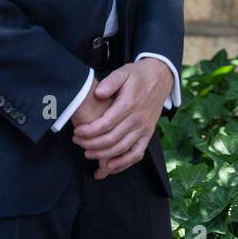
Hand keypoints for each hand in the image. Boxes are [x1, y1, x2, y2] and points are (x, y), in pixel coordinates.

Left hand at [71, 59, 173, 178]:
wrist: (160, 77)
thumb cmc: (138, 76)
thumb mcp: (124, 71)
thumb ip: (110, 81)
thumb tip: (98, 93)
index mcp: (130, 103)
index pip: (106, 123)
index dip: (89, 131)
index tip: (77, 132)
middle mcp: (138, 118)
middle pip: (112, 139)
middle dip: (91, 144)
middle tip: (77, 142)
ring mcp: (144, 128)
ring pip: (122, 148)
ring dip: (103, 155)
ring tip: (88, 153)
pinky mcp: (148, 134)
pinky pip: (137, 154)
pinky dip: (124, 163)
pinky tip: (110, 166)